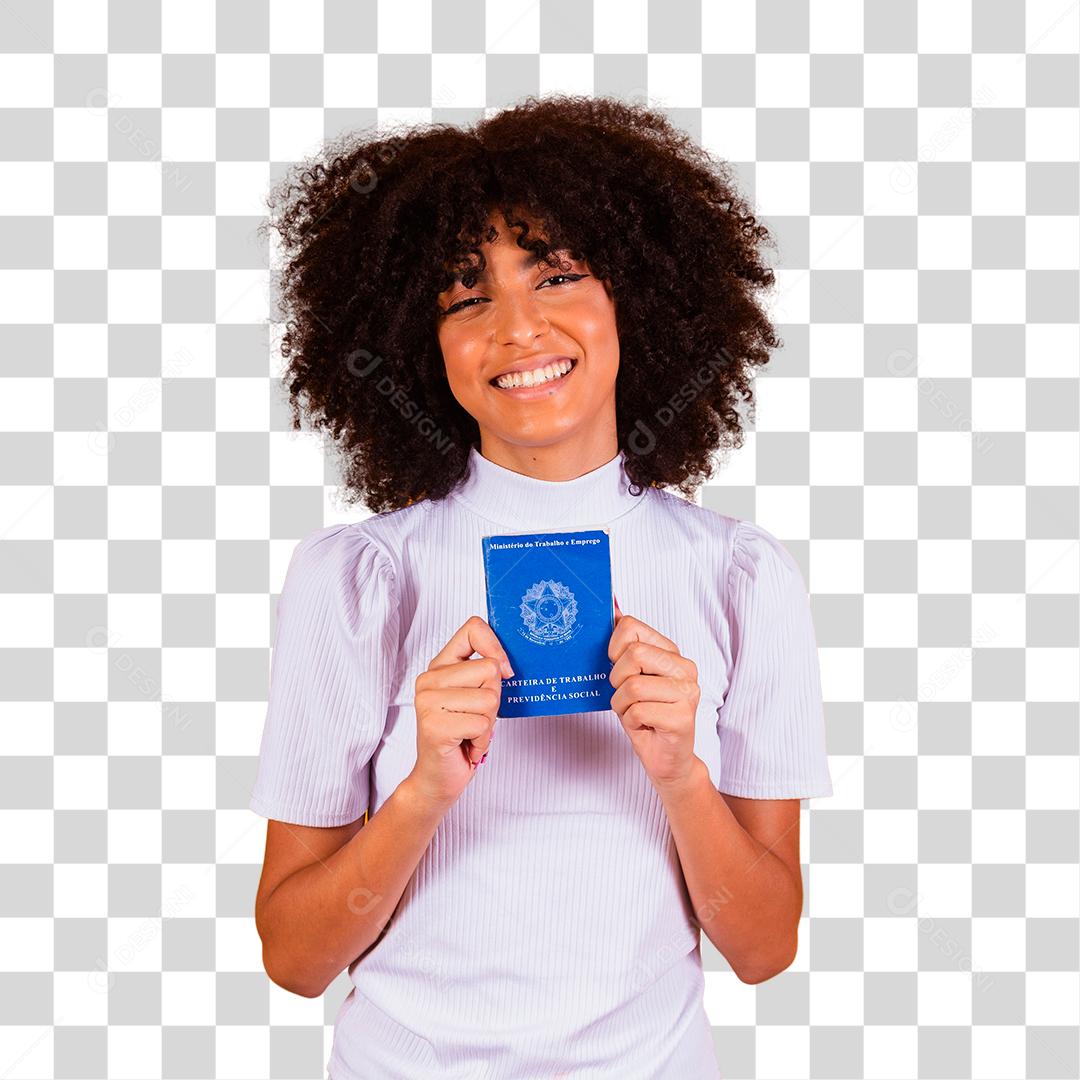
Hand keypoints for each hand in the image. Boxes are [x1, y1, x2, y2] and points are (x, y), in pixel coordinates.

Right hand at [407, 615, 512, 808]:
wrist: (436, 778)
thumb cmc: (460, 736)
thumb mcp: (474, 697)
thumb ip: (484, 674)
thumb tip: (505, 665)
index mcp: (440, 666)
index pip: (473, 629)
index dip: (496, 647)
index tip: (504, 670)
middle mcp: (429, 679)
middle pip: (489, 669)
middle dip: (494, 700)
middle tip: (476, 717)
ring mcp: (428, 702)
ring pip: (489, 699)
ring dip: (488, 724)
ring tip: (469, 732)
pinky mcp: (434, 725)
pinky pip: (482, 724)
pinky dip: (481, 740)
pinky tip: (465, 744)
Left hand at [607, 595, 700, 788]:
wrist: (667, 759)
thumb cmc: (646, 716)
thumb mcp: (630, 676)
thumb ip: (623, 644)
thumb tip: (609, 605)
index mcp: (672, 653)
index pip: (631, 626)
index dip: (613, 648)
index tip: (617, 665)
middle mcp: (685, 668)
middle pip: (633, 653)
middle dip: (617, 679)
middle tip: (626, 695)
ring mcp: (687, 693)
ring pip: (632, 686)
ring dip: (623, 705)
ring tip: (637, 713)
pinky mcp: (683, 718)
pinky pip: (637, 711)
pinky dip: (631, 722)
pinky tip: (645, 726)